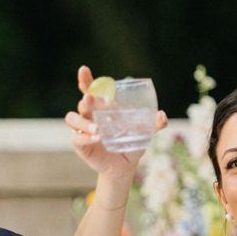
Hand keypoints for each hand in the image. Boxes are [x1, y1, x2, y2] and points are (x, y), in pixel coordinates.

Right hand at [65, 66, 166, 204]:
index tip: (84, 70)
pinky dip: (84, 137)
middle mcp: (90, 115)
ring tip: (97, 130)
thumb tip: (162, 116)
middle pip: (82, 102)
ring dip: (83, 121)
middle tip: (90, 99)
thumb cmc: (132, 143)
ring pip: (73, 118)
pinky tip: (95, 139)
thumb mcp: (144, 133)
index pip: (91, 89)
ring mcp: (83, 129)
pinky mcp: (80, 144)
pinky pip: (76, 138)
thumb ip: (154, 124)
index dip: (86, 80)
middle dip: (86, 99)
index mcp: (103, 107)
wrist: (125, 166)